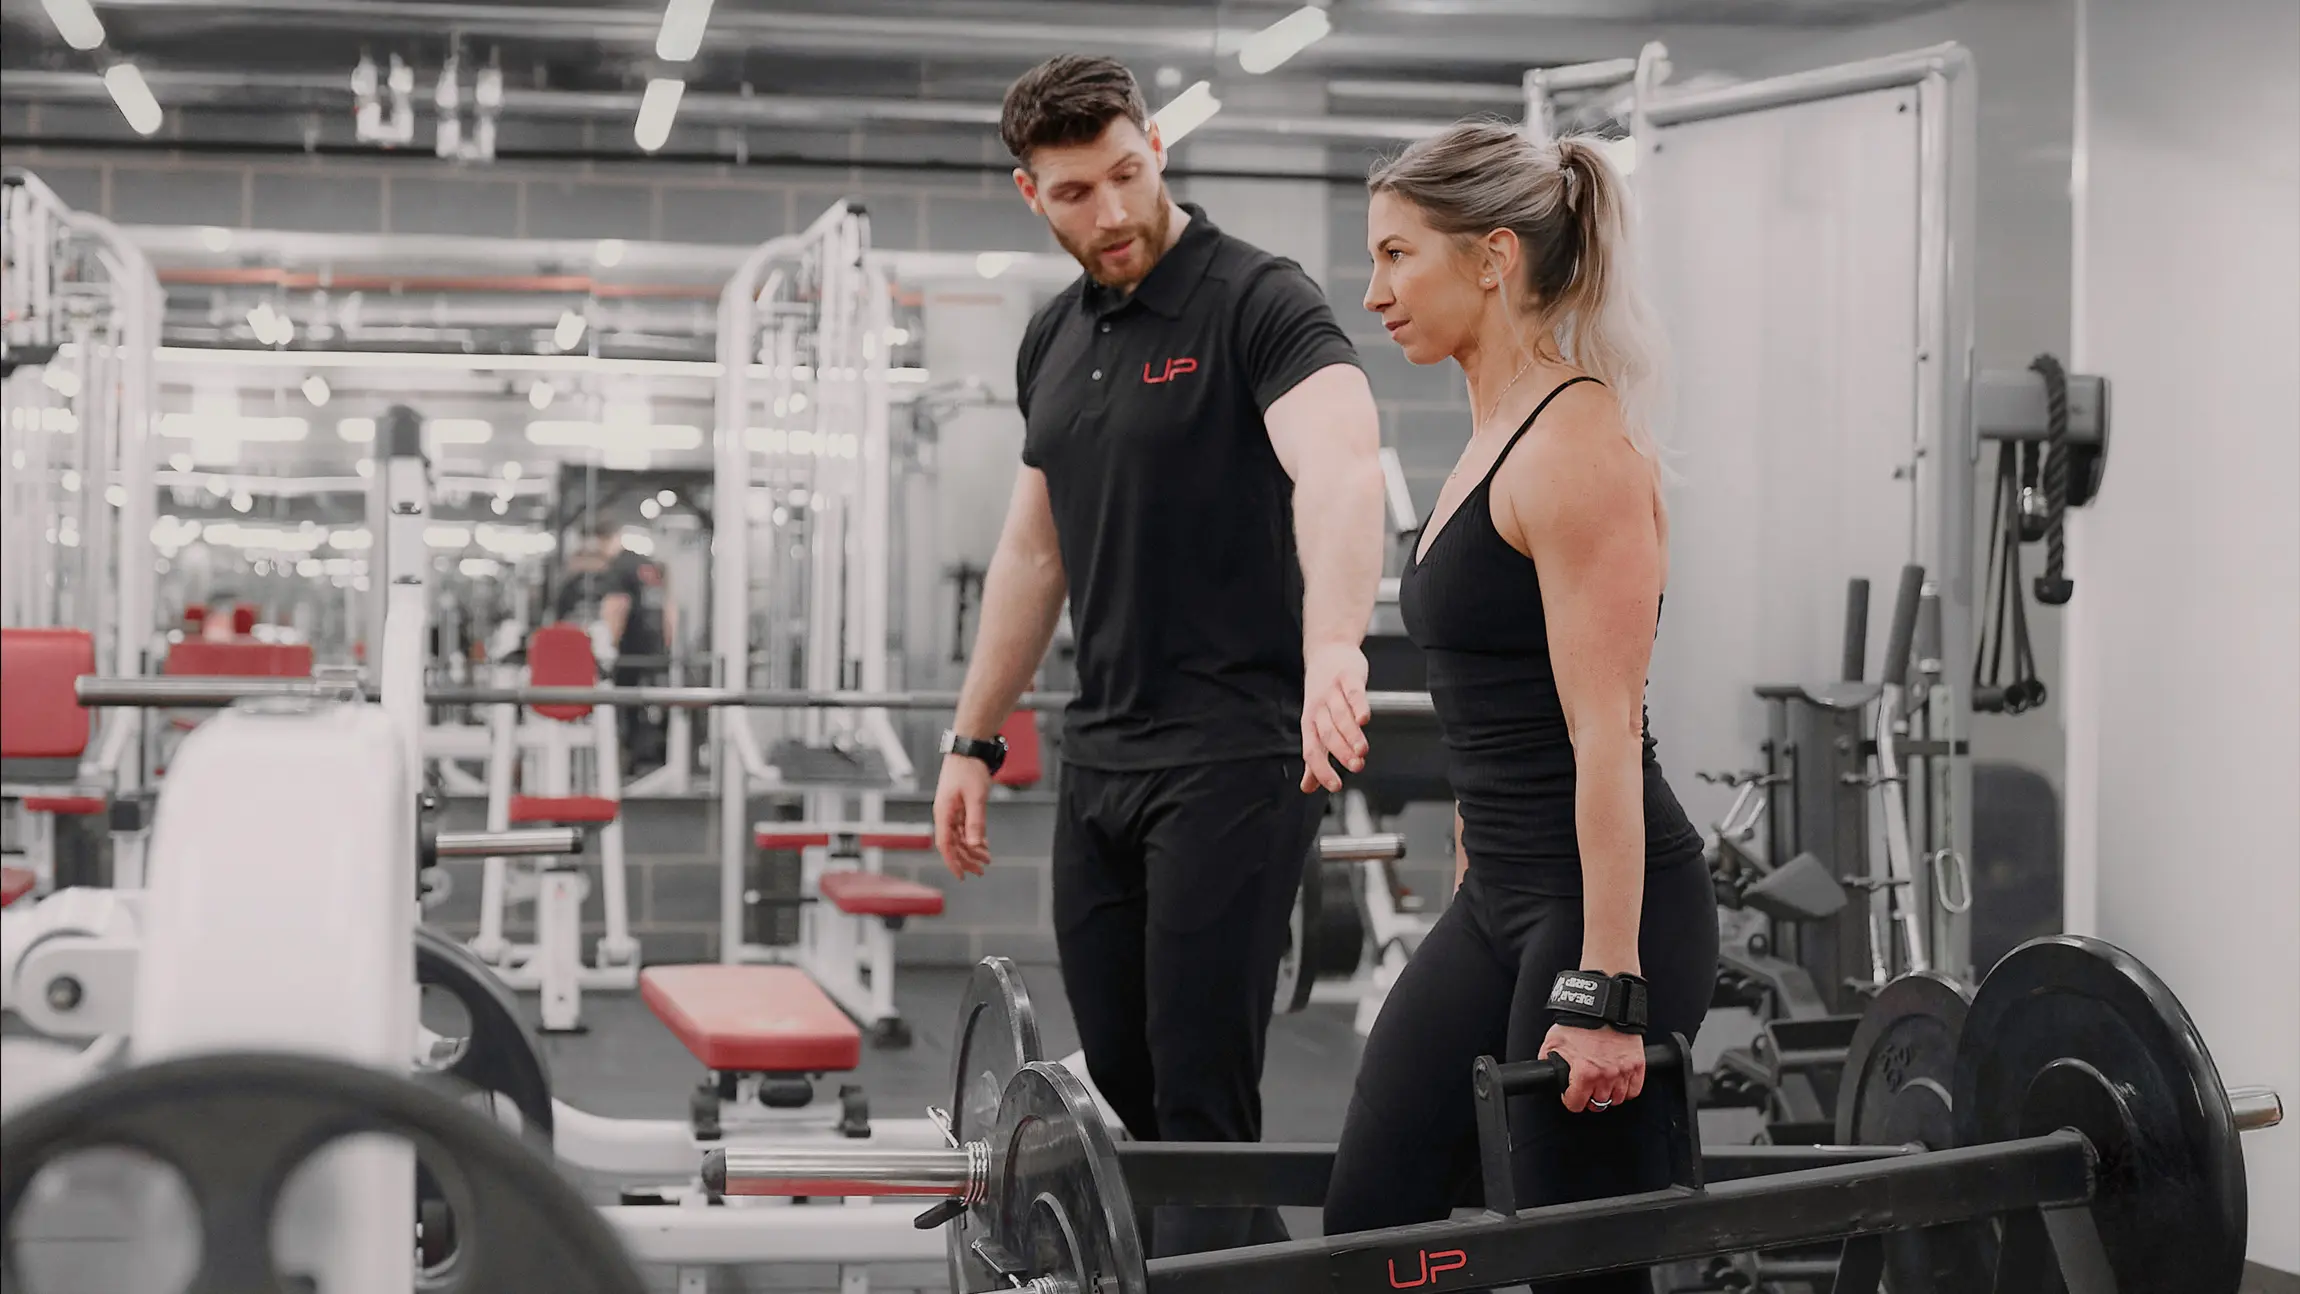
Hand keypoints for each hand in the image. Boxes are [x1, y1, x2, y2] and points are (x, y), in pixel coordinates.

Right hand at [933, 753, 993, 877]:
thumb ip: (975, 823)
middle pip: (953, 844)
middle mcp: (944, 814)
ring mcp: (951, 810)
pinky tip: (983, 844)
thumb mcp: (976, 798)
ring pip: (959, 837)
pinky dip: (973, 838)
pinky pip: (964, 827)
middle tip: (982, 870)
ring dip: (972, 849)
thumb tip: (974, 846)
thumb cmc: (970, 769)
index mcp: (944, 813)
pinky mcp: (958, 805)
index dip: (953, 862)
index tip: (962, 876)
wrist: (969, 748)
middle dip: (967, 859)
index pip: (945, 845)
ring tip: (986, 859)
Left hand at [1300, 642, 1370, 792]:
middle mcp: (1318, 707)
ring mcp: (1332, 691)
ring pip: (1340, 715)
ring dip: (1351, 734)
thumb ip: (1315, 756)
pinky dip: (1358, 705)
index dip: (1321, 769)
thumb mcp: (1315, 723)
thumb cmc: (1324, 692)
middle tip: (1356, 767)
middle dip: (1341, 752)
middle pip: (1327, 733)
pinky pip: (1352, 692)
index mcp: (1310, 722)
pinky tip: (1365, 719)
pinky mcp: (1347, 676)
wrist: (1328, 649)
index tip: (1335, 786)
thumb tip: (1308, 787)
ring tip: (1363, 750)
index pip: (1311, 750)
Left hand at [1539, 1023, 1646, 1113]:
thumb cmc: (1580, 1020)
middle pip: (1597, 1104)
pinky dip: (1627, 1090)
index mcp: (1584, 1073)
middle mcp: (1605, 1076)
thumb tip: (1547, 1073)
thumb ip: (1548, 1060)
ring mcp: (1623, 1071)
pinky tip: (1618, 1082)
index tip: (1571, 1095)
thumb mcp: (1553, 1041)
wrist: (1604, 1005)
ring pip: (1616, 1100)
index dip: (1570, 1100)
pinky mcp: (1637, 1065)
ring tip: (1602, 1085)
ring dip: (1608, 1095)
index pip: (1575, 1104)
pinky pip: (1634, 1090)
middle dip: (1589, 1097)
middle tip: (1586, 1088)